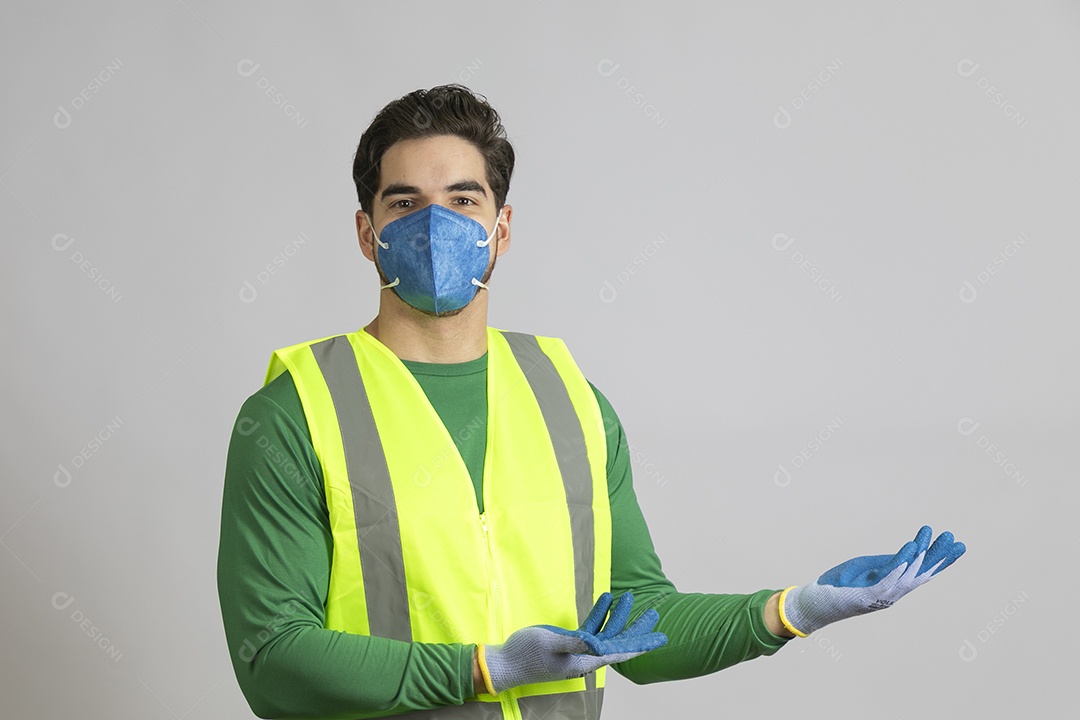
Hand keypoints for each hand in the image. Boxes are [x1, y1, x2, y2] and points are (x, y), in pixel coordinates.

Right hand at [479, 592, 666, 694]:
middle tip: (654, 614)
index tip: (660, 638)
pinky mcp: (570, 640)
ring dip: (619, 615)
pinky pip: (591, 626)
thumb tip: (597, 642)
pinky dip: (599, 613)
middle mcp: (587, 656)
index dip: (642, 644)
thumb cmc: (526, 656)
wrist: (506, 662)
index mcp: (586, 661)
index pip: (621, 652)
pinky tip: (606, 597)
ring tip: (630, 596)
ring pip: (607, 631)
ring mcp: (579, 648)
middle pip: (619, 641)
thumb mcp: (550, 645)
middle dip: (637, 628)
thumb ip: (574, 643)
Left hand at [779, 525, 965, 636]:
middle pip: (920, 574)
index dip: (941, 561)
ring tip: (935, 535)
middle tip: (957, 540)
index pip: (921, 572)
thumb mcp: (866, 569)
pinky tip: (911, 547)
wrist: (814, 604)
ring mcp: (879, 595)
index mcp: (892, 586)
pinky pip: (887, 577)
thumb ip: (887, 562)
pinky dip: (900, 563)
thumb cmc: (838, 586)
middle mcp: (891, 593)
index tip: (958, 546)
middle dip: (939, 557)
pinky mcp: (865, 594)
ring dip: (923, 554)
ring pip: (907, 574)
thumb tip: (910, 551)